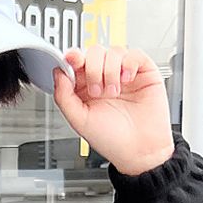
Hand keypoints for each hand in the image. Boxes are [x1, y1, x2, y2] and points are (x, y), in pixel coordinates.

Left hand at [53, 45, 175, 175]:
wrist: (139, 151)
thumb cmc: (112, 140)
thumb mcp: (79, 121)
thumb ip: (63, 96)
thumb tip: (58, 73)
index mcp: (86, 89)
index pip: (77, 63)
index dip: (73, 57)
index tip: (71, 60)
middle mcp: (105, 79)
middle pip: (94, 52)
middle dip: (93, 69)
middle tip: (97, 91)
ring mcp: (124, 75)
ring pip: (113, 51)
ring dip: (110, 70)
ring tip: (113, 91)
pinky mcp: (144, 73)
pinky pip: (135, 54)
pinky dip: (128, 63)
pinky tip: (127, 79)